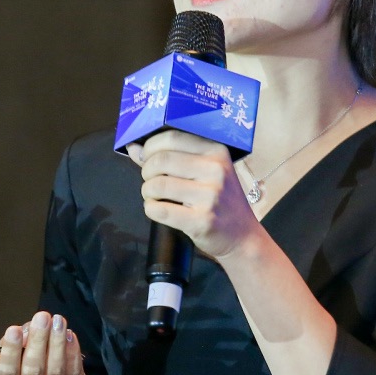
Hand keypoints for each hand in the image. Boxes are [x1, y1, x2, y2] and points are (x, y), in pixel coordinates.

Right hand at [0, 311, 86, 374]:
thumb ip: (10, 350)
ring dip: (57, 342)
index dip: (10, 351)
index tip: (14, 330)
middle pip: (34, 369)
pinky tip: (69, 334)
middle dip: (38, 341)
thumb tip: (26, 330)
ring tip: (57, 321)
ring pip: (56, 369)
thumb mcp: (5, 373)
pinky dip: (72, 350)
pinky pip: (74, 369)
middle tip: (41, 318)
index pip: (7, 373)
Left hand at [127, 129, 261, 260]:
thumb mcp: (204, 171)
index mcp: (217, 151)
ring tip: (154, 196)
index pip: (172, 138)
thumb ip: (170, 156)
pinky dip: (150, 209)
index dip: (150, 147)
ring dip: (147, 191)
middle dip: (146, 170)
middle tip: (151, 180)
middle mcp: (216, 170)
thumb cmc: (219, 200)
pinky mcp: (202, 220)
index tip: (146, 157)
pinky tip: (158, 210)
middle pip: (161, 160)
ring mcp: (210, 196)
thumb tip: (133, 147)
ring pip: (157, 185)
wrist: (242, 236)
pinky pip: (159, 210)